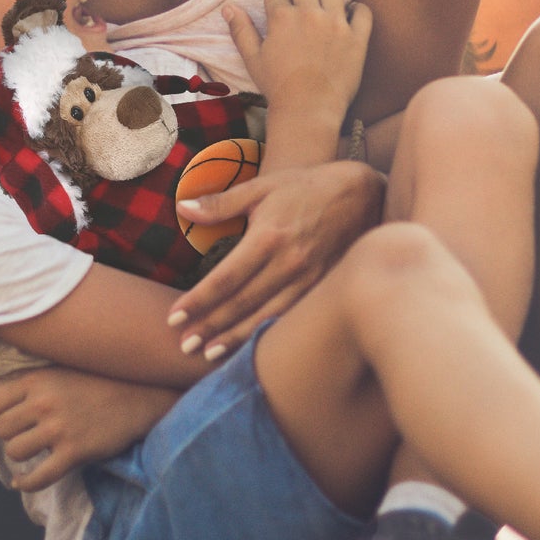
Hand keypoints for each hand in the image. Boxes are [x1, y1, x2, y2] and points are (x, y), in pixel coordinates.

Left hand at [0, 368, 175, 491]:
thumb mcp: (59, 370)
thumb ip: (26, 380)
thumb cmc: (97, 381)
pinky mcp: (74, 452)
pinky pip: (36, 478)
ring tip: (35, 449)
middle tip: (26, 432)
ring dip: (21, 454)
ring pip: (14, 452)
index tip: (8, 417)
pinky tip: (22, 481)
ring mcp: (60, 428)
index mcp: (38, 379)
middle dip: (9, 434)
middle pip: (0, 429)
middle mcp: (45, 402)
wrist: (140, 396)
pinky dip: (24, 483)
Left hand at [170, 161, 385, 359]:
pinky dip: (268, 332)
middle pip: (242, 304)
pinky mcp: (323, 287)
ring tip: (209, 353)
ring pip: (266, 316)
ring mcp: (309, 279)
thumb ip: (222, 201)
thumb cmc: (309, 186)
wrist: (365, 194)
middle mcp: (289, 263)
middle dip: (210, 326)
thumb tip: (182, 207)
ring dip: (235, 338)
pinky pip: (291, 315)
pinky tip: (252, 345)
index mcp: (269, 237)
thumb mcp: (265, 186)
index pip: (225, 278)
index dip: (198, 301)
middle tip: (184, 344)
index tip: (174, 317)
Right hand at [227, 0, 372, 125]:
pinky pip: (363, 10)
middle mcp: (309, 14)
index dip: (277, 1)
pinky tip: (350, 17)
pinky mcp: (357, 37)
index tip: (281, 14)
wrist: (308, 110)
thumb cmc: (277, 87)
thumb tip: (228, 7)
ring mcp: (336, 24)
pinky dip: (357, 9)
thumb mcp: (253, 59)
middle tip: (303, 7)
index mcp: (282, 17)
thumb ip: (241, 31)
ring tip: (326, 9)